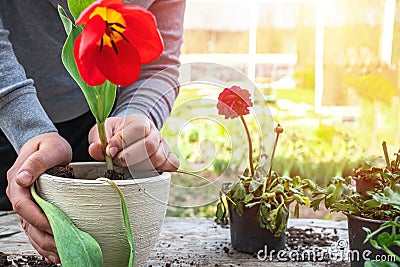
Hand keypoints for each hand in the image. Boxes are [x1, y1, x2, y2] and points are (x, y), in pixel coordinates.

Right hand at [6, 132, 71, 263]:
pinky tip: (53, 252)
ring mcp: (26, 202)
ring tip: (60, 255)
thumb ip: (36, 163)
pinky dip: (43, 241)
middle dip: (44, 237)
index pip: (24, 206)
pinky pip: (35, 227)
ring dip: (44, 244)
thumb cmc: (49, 145)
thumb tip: (22, 179)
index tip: (55, 226)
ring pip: (31, 229)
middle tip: (62, 247)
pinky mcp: (35, 207)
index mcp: (18, 182)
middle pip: (27, 222)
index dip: (38, 218)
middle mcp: (19, 195)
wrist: (47, 144)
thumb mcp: (48, 149)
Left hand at [88, 114, 178, 170]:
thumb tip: (95, 149)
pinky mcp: (169, 158)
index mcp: (140, 121)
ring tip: (129, 166)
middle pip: (149, 146)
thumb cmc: (116, 134)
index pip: (138, 129)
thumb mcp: (104, 132)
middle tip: (118, 160)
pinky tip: (145, 170)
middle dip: (129, 157)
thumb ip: (98, 140)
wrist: (131, 134)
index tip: (110, 151)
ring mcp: (163, 145)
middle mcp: (155, 132)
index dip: (122, 142)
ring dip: (140, 166)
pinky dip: (159, 170)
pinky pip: (172, 165)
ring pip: (158, 158)